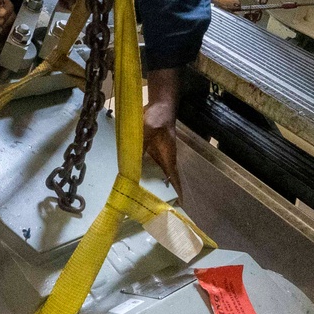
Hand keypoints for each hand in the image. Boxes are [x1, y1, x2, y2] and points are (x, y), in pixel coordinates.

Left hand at [143, 68, 182, 195]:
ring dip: (151, 183)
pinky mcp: (150, 148)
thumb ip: (141, 146)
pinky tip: (132, 175)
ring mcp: (158, 153)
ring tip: (142, 196)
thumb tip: (133, 163)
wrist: (159, 105)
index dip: (177, 191)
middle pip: (165, 179)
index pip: (174, 177)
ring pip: (155, 172)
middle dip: (162, 192)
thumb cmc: (157, 118)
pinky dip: (142, 170)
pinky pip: (146, 163)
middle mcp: (165, 157)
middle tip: (156, 207)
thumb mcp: (147, 131)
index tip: (180, 204)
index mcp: (168, 156)